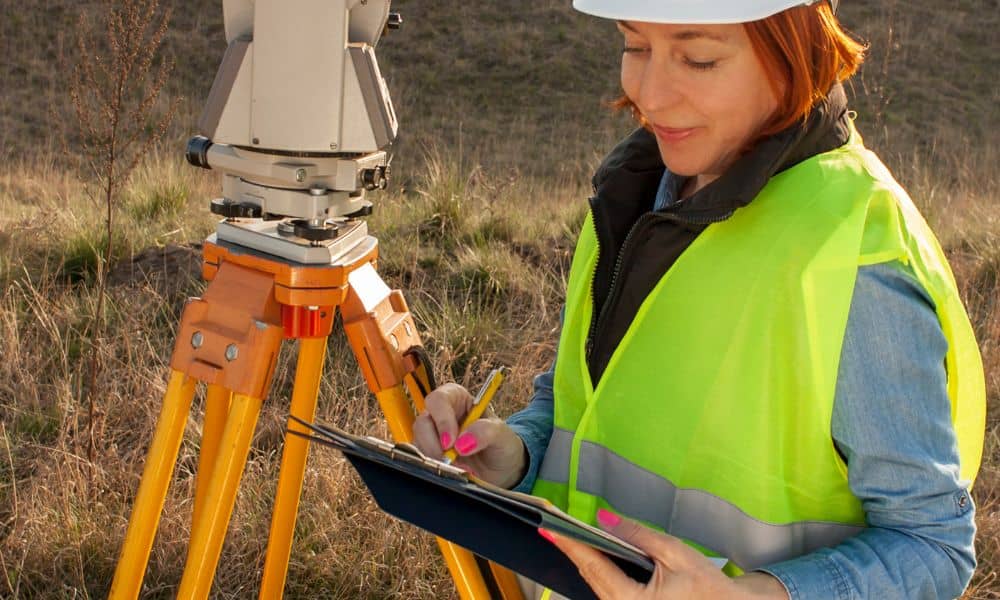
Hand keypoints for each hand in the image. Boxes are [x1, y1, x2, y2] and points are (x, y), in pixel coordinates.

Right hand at [412, 383, 527, 488]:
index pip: (439, 400)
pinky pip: (420, 460)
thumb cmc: (501, 445)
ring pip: (418, 443)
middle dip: (434, 444)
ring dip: (434, 458)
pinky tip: (451, 472)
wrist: (503, 471)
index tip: (450, 442)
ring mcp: (432, 437)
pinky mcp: (428, 456)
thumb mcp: (502, 435)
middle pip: (423, 422)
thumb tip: (463, 442)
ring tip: (457, 468)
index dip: (442, 419)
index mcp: (457, 400)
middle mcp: (440, 416)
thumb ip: (486, 432)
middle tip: (450, 459)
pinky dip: (433, 469)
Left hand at [541, 509, 788, 598]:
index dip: (571, 544)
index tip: (550, 528)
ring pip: (597, 585)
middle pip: (591, 577)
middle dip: (572, 550)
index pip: (595, 567)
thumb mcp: (674, 553)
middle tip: (551, 525)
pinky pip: (608, 591)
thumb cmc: (708, 587)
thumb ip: (637, 535)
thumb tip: (604, 518)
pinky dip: (598, 571)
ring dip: (584, 560)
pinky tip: (590, 554)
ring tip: (565, 535)